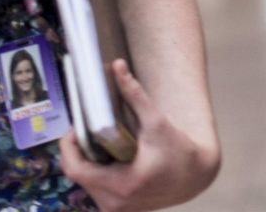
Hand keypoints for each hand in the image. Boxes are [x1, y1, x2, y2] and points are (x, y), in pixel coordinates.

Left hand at [59, 59, 219, 211]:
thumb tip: (118, 67)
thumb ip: (134, 94)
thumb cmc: (179, 151)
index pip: (75, 168)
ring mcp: (117, 208)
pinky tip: (110, 156)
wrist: (196, 176)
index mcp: (123, 184)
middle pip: (77, 173)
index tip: (76, 127)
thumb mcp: (156, 121)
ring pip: (85, 182)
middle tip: (88, 129)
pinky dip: (97, 171)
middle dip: (79, 149)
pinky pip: (96, 189)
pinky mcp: (120, 208)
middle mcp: (116, 202)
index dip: (69, 145)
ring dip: (87, 160)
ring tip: (100, 141)